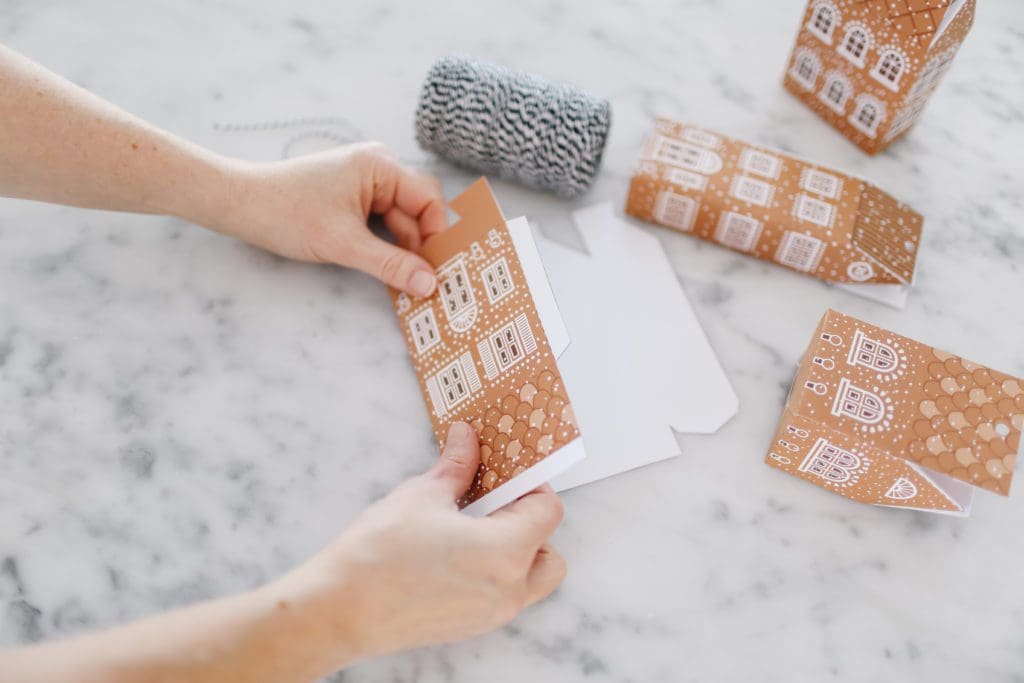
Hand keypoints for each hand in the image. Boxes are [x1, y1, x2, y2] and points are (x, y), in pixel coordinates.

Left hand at [216, 142, 446, 296]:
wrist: (239, 206)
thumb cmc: (287, 213)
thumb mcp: (344, 244)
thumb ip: (392, 265)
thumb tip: (430, 285)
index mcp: (380, 165)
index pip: (429, 199)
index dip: (438, 234)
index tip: (441, 269)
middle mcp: (378, 169)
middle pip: (417, 212)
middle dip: (421, 247)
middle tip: (430, 285)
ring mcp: (365, 184)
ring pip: (400, 222)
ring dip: (403, 252)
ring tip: (411, 284)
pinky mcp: (352, 201)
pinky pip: (382, 225)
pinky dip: (387, 248)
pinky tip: (391, 272)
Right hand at [271, 422, 566, 666]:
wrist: (338, 610)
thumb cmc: (379, 556)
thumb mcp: (422, 495)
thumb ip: (456, 466)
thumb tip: (466, 440)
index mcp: (507, 552)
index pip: (548, 511)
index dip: (531, 485)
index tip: (507, 473)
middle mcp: (508, 590)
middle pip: (549, 553)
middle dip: (532, 525)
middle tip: (496, 503)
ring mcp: (490, 614)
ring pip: (529, 580)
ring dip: (516, 552)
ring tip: (473, 528)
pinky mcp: (469, 627)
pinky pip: (502, 597)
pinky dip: (494, 573)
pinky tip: (455, 553)